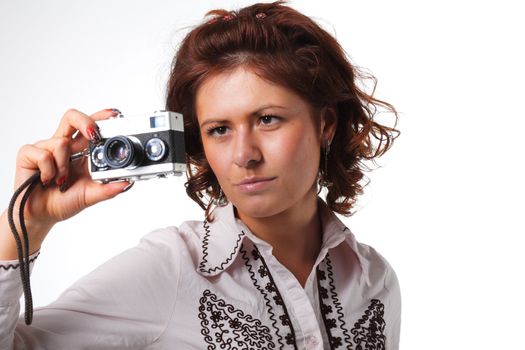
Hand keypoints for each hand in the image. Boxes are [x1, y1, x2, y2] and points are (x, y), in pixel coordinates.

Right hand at [0, 109, 129, 257]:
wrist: (41, 216)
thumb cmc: (65, 201)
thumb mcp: (91, 196)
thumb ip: (108, 189)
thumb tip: (127, 183)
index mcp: (80, 151)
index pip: (90, 126)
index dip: (100, 117)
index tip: (114, 115)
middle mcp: (64, 146)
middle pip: (72, 117)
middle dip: (85, 121)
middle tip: (94, 135)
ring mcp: (45, 148)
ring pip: (61, 142)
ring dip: (64, 166)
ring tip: (61, 180)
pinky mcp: (28, 154)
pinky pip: (43, 154)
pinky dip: (48, 170)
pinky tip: (46, 180)